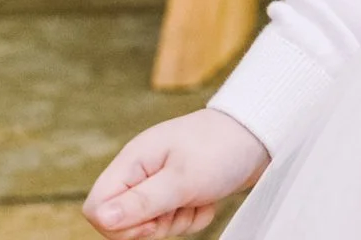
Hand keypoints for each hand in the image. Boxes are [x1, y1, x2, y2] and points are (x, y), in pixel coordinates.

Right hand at [84, 109, 268, 238]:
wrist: (263, 134)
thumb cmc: (223, 148)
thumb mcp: (182, 180)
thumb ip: (141, 202)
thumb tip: (100, 218)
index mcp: (133, 161)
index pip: (96, 207)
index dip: (118, 224)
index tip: (152, 220)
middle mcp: (142, 171)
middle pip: (123, 221)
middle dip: (154, 225)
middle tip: (182, 206)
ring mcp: (161, 182)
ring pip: (151, 225)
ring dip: (178, 220)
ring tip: (200, 197)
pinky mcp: (180, 191)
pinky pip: (175, 221)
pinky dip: (193, 216)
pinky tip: (209, 198)